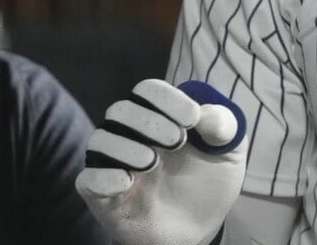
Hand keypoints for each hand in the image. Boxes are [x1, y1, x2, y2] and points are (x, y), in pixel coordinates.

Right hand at [75, 79, 247, 244]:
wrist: (199, 226)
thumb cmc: (209, 180)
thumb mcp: (229, 151)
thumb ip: (224, 125)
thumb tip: (204, 112)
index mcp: (159, 116)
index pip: (148, 90)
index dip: (168, 99)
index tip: (193, 119)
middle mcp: (131, 135)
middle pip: (120, 110)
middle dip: (148, 121)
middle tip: (176, 142)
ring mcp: (114, 165)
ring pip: (100, 140)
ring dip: (126, 147)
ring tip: (152, 163)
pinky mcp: (103, 196)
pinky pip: (87, 180)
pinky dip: (104, 177)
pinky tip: (127, 181)